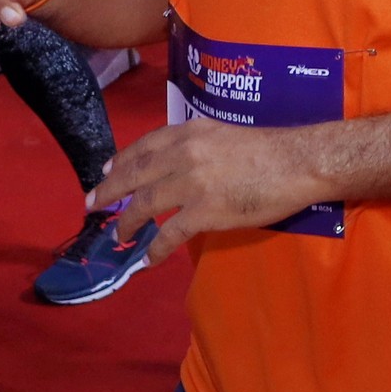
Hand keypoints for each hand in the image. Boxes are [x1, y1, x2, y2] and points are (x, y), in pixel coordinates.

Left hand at [91, 114, 329, 264]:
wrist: (297, 162)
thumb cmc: (268, 149)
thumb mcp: (223, 135)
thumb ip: (198, 145)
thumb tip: (179, 164)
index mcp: (189, 132)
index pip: (144, 146)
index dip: (121, 161)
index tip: (106, 172)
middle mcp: (183, 154)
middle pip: (134, 174)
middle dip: (109, 192)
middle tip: (92, 205)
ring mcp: (191, 183)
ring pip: (145, 205)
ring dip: (128, 223)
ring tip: (119, 237)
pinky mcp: (205, 211)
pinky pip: (170, 234)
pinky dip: (154, 249)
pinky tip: (147, 259)